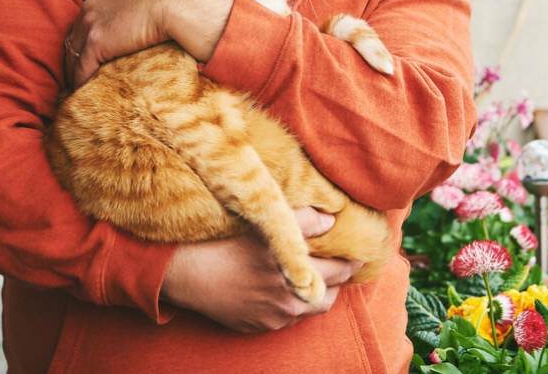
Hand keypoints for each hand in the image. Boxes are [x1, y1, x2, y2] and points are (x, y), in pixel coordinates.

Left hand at [64, 0, 233, 87]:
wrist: (175, 1)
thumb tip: (153, 3)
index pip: (86, 17)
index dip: (87, 34)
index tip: (92, 49)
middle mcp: (91, 4)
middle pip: (75, 35)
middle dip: (76, 54)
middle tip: (81, 71)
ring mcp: (90, 22)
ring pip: (73, 54)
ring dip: (75, 71)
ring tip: (81, 86)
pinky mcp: (96, 42)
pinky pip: (82, 68)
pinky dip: (81, 81)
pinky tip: (85, 92)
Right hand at [161, 208, 362, 332]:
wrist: (188, 273)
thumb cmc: (226, 243)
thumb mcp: (265, 225)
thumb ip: (304, 220)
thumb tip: (332, 220)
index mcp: (294, 274)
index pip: (340, 271)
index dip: (353, 262)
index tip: (359, 254)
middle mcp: (288, 302)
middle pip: (329, 298)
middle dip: (337, 283)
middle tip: (339, 267)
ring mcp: (273, 319)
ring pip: (308, 311)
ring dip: (314, 295)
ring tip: (313, 278)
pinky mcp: (258, 327)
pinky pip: (285, 319)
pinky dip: (291, 305)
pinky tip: (283, 289)